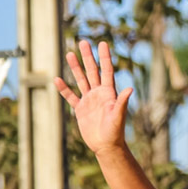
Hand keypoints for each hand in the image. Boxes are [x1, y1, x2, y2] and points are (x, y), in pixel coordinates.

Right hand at [55, 41, 133, 156]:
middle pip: (92, 71)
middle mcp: (99, 94)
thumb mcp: (118, 116)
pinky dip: (64, 89)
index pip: (107, 71)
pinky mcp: (80, 110)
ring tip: (69, 53)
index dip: (104, 57)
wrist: (106, 146)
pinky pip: (70, 96)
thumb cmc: (115, 132)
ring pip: (80, 80)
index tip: (102, 43)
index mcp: (109, 93)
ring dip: (75, 67)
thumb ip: (122, 102)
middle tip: (83, 42)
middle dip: (88, 57)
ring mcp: (89, 101)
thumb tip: (130, 88)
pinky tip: (57, 78)